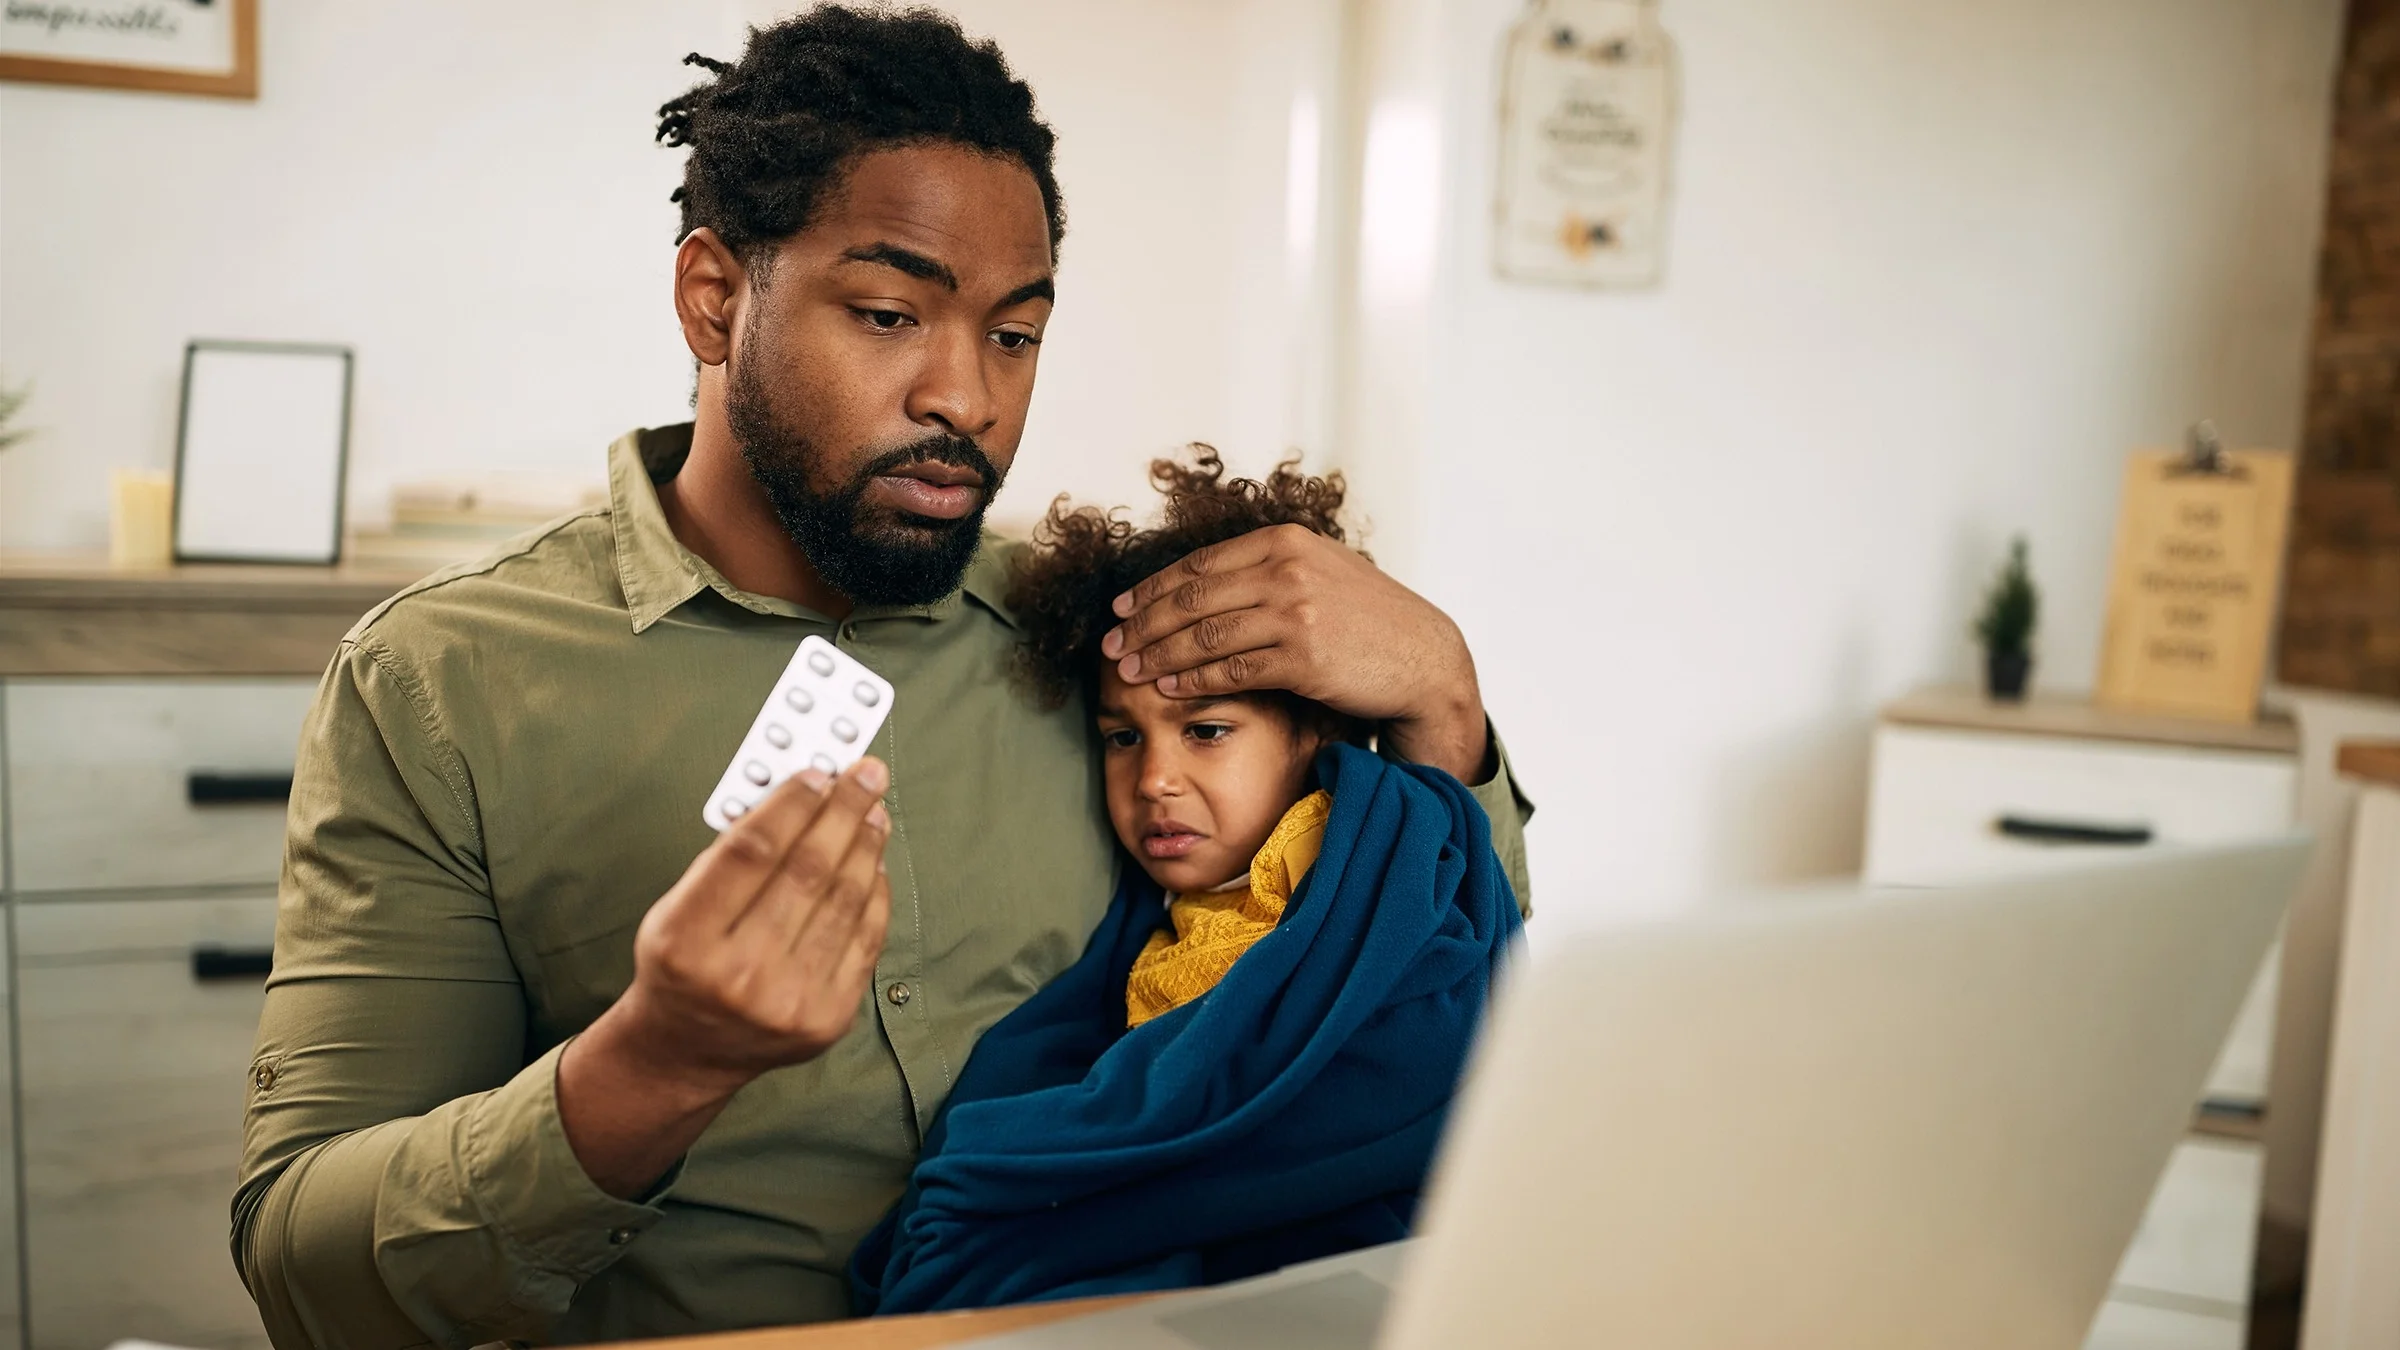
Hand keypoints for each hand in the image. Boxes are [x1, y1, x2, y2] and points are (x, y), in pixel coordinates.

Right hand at [559, 758, 892, 1196]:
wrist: (686, 1052)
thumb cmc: (682, 966)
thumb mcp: (675, 909)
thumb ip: (730, 858)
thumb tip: (803, 796)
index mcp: (686, 940)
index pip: (751, 853)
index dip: (791, 804)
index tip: (818, 771)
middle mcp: (740, 975)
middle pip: (808, 872)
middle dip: (844, 811)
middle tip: (867, 775)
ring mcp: (790, 1002)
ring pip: (845, 901)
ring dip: (867, 845)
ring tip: (875, 811)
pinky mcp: (829, 1019)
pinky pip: (866, 938)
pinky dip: (874, 891)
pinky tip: (874, 860)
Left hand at [1101, 524, 1492, 781]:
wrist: (1424, 659)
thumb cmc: (1372, 621)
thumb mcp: (1324, 571)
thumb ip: (1272, 566)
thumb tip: (1209, 578)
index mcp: (1286, 541)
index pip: (1200, 564)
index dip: (1153, 587)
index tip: (1121, 607)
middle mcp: (1286, 570)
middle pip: (1192, 598)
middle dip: (1143, 623)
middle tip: (1111, 645)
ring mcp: (1295, 612)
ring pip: (1204, 635)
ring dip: (1157, 655)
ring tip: (1128, 671)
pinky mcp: (1302, 658)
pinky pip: (1230, 669)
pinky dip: (1192, 679)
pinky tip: (1168, 687)